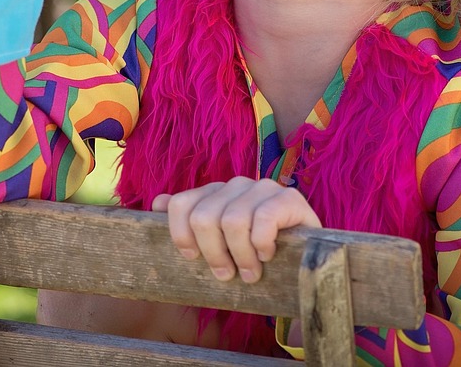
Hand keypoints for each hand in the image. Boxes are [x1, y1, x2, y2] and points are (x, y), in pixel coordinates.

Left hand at [152, 177, 320, 283]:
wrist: (304, 258)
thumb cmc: (255, 253)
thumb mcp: (220, 242)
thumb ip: (191, 222)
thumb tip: (157, 203)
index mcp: (215, 193)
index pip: (180, 203)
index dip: (181, 235)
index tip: (193, 259)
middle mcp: (236, 184)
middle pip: (204, 217)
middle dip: (214, 254)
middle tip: (228, 275)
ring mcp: (263, 188)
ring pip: (233, 221)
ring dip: (241, 256)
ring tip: (251, 272)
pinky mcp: (289, 197)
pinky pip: (264, 220)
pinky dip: (262, 244)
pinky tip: (269, 254)